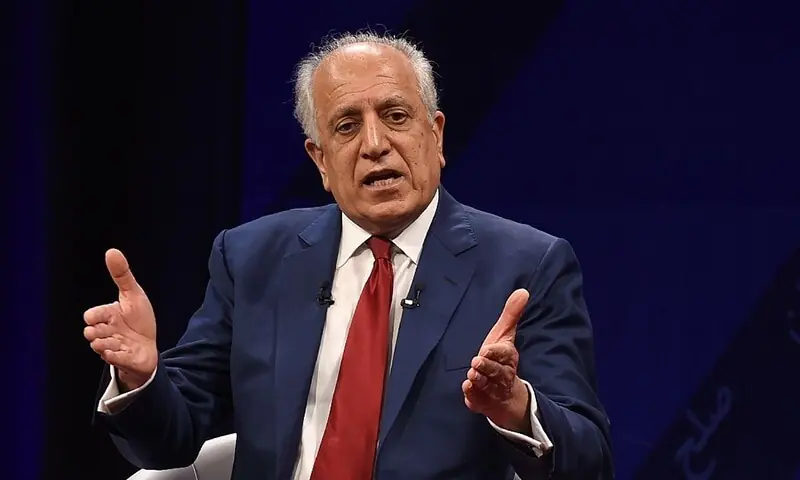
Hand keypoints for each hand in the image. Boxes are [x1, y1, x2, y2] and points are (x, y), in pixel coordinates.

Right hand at [83, 249, 157, 390]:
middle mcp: (105, 333)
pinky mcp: (121, 360)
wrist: (150, 346)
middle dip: (101, 330)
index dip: (96, 316)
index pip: (89, 316)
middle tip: (115, 328)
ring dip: (112, 342)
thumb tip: (111, 251)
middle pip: (89, 333)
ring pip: (98, 346)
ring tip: (123, 340)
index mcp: (107, 317)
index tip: (110, 315)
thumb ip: (122, 275)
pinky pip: (112, 359)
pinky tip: (126, 349)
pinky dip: (117, 354)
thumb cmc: (139, 320)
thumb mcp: (134, 295)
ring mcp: (111, 348)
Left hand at [462, 288, 530, 432]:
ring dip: (479, 381)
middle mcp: (502, 374)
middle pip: (496, 372)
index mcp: (507, 357)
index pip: (504, 354)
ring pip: (487, 386)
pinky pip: (478, 400)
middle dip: (487, 367)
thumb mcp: (504, 336)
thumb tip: (522, 291)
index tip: (487, 349)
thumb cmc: (500, 360)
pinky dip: (473, 396)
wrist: (505, 395)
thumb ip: (511, 315)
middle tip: (476, 362)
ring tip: (470, 376)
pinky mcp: (483, 402)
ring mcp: (492, 390)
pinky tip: (466, 389)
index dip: (496, 352)